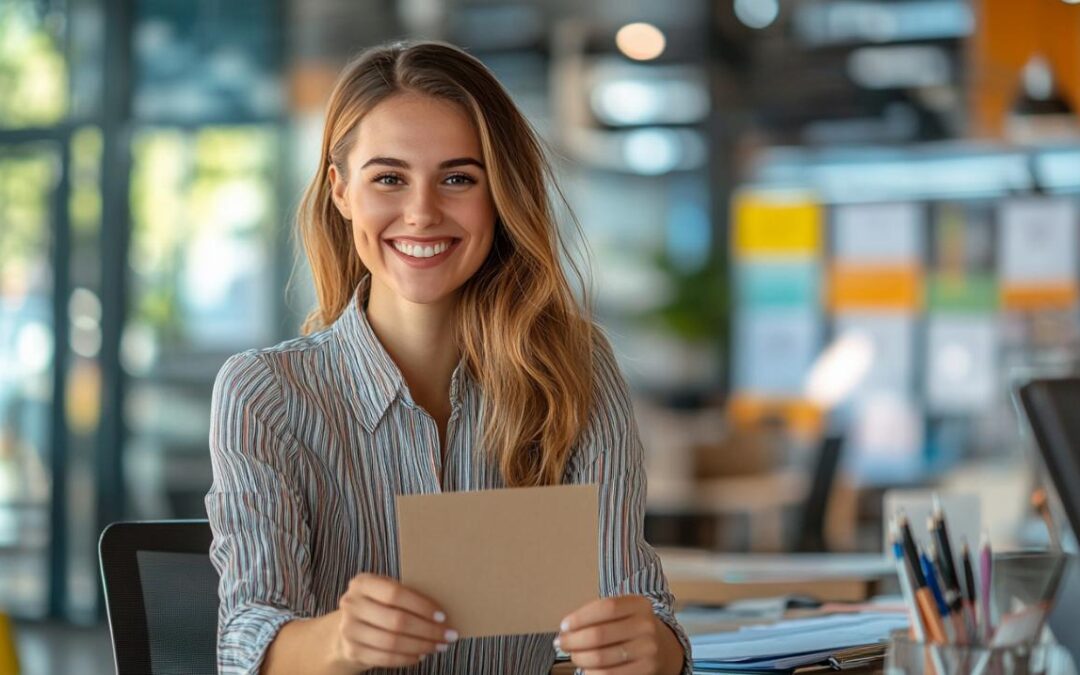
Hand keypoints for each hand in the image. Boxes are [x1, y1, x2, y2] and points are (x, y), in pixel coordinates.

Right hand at [331, 573, 457, 671]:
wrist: (345, 627)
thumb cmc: (376, 605)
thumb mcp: (384, 592)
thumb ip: (405, 595)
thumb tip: (441, 612)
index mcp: (363, 583)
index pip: (395, 594)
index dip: (421, 606)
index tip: (442, 616)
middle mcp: (352, 604)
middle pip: (396, 620)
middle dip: (428, 630)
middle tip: (449, 636)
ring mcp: (349, 629)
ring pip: (392, 642)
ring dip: (421, 646)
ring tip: (439, 646)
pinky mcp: (352, 651)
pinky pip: (385, 658)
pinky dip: (406, 658)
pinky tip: (421, 655)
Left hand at [555, 595, 666, 673]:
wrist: (665, 648)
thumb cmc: (632, 627)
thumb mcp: (623, 612)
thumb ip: (597, 616)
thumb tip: (565, 630)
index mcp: (639, 604)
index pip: (605, 608)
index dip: (580, 618)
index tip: (564, 626)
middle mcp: (646, 625)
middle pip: (599, 634)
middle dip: (573, 641)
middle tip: (562, 643)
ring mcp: (648, 649)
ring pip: (601, 657)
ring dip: (580, 658)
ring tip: (574, 655)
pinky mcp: (646, 670)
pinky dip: (591, 673)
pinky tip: (587, 669)